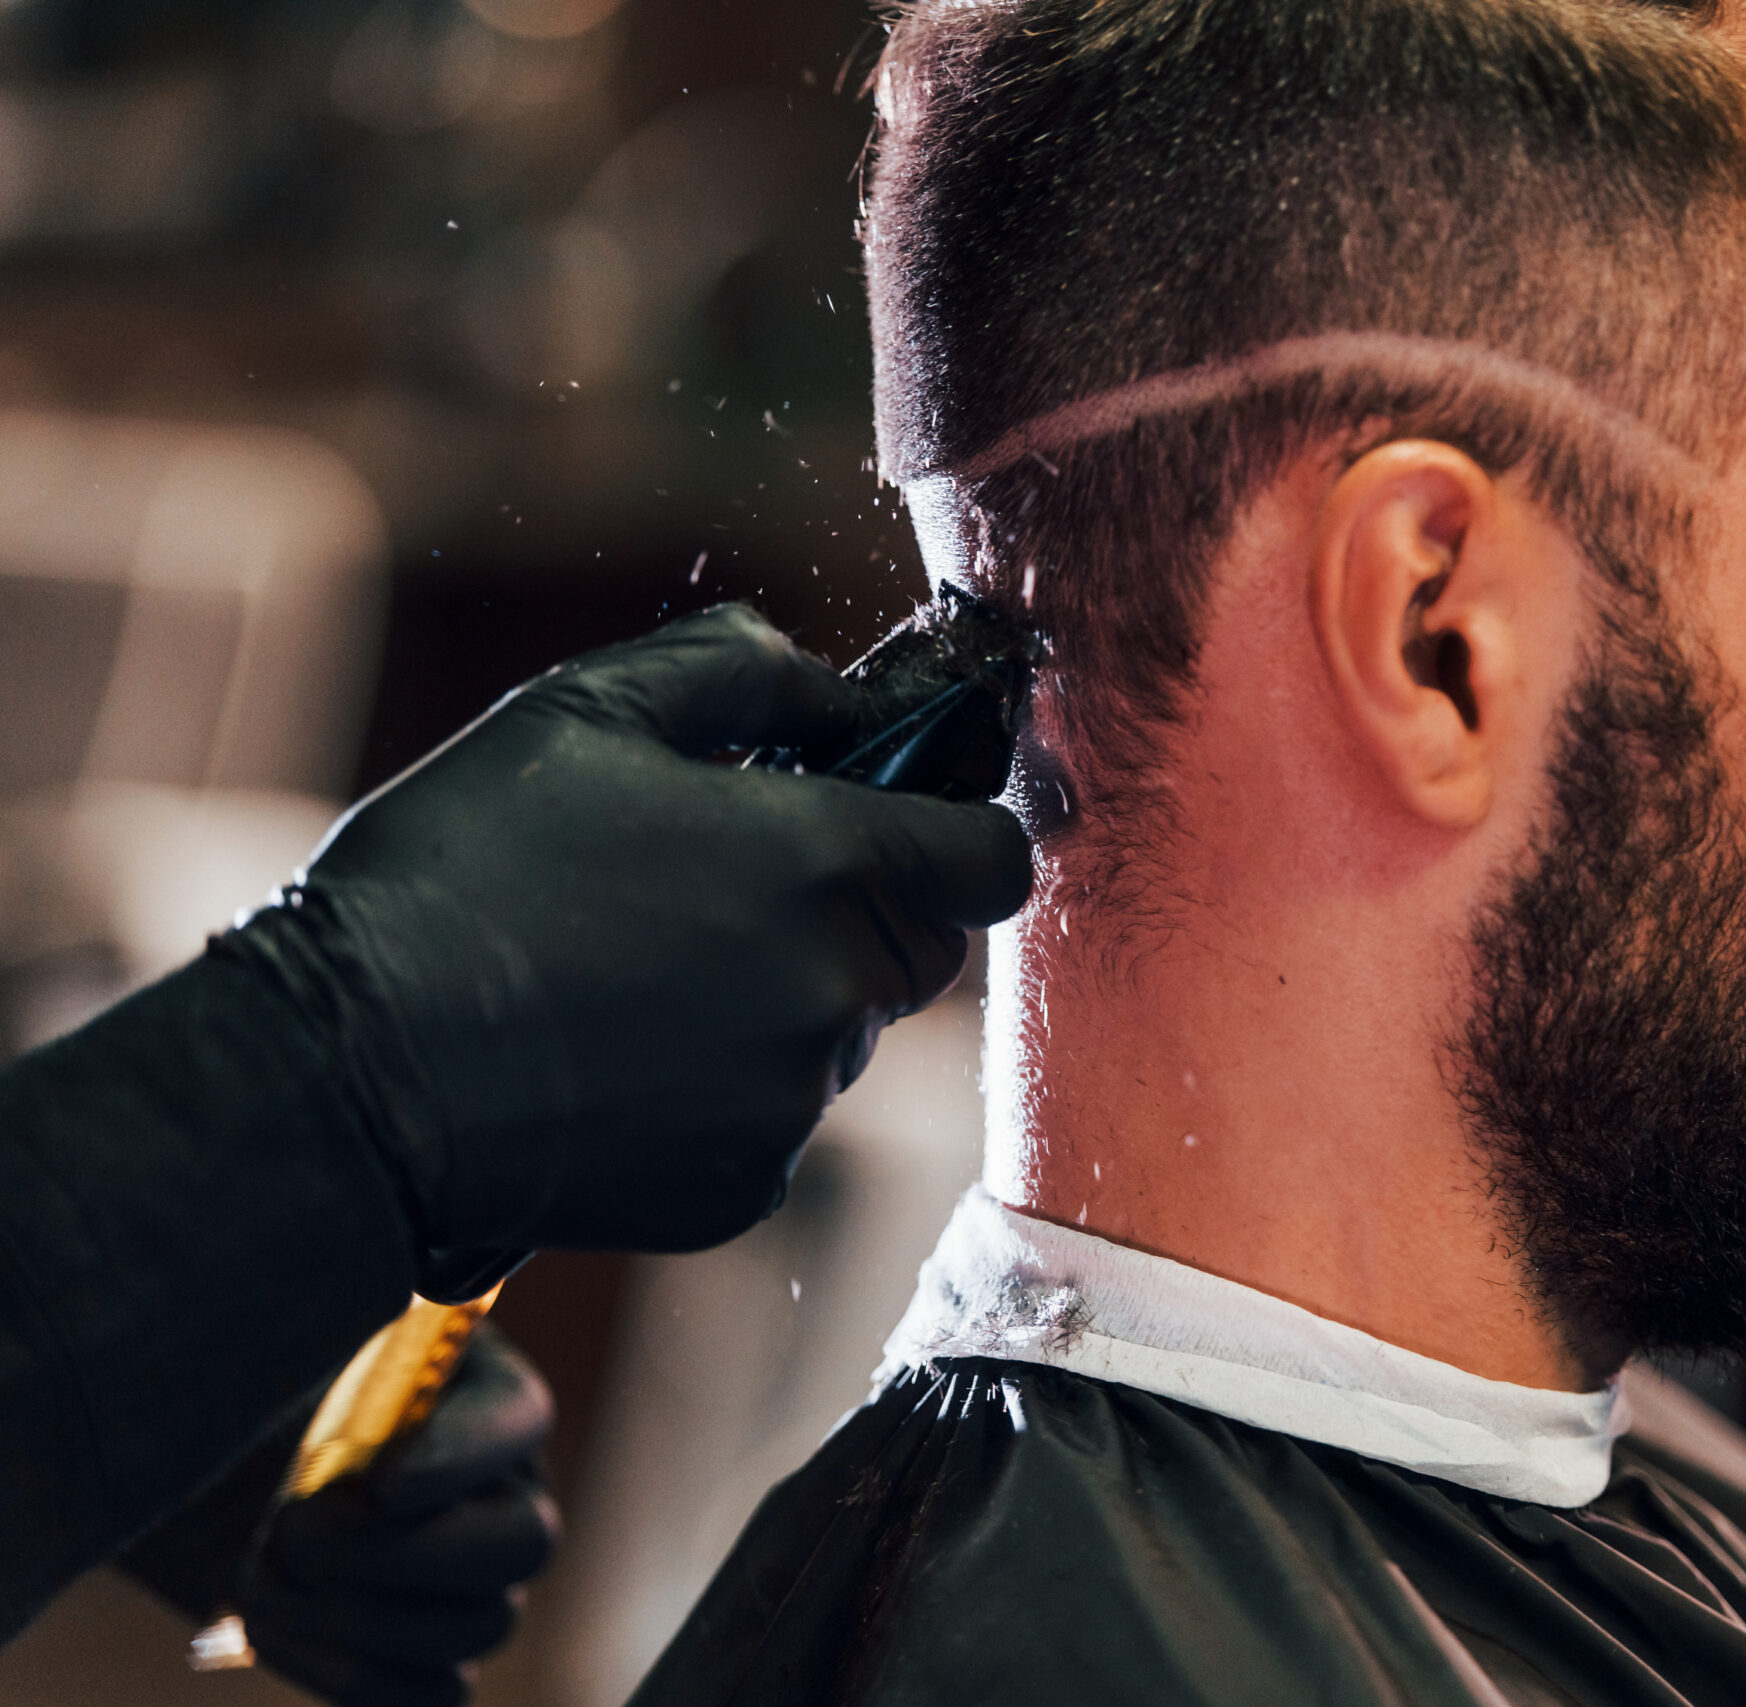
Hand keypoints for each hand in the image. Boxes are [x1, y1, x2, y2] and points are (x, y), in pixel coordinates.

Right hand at [216, 605, 1032, 1288]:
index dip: (963, 831)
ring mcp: (794, 1102)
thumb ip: (745, 671)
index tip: (911, 820)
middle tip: (728, 883)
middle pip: (922, 946)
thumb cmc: (461, 870)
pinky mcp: (743, 1189)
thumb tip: (843, 691)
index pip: (994, 859)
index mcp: (828, 862)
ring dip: (785, 998)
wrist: (350, 1072)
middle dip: (860, 907)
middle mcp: (837, 990)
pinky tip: (616, 1056)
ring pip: (843, 1034)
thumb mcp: (588, 710)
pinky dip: (724, 1088)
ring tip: (639, 972)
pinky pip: (775, 1122)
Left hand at [241, 1325, 556, 1706]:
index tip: (380, 1482)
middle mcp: (504, 1490)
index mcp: (480, 1392)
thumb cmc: (253, 1396)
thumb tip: (345, 1405)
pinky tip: (278, 1622)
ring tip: (266, 1573)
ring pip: (478, 1628)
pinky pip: (431, 1693)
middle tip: (300, 1533)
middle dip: (401, 1554)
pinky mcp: (431, 1656)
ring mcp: (479, 1583)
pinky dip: (347, 1672)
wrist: (204, 1478)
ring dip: (354, 1617)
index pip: (520, 1420)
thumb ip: (321, 1345)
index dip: (461, 1457)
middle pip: (525, 1543)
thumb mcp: (285, 1351)